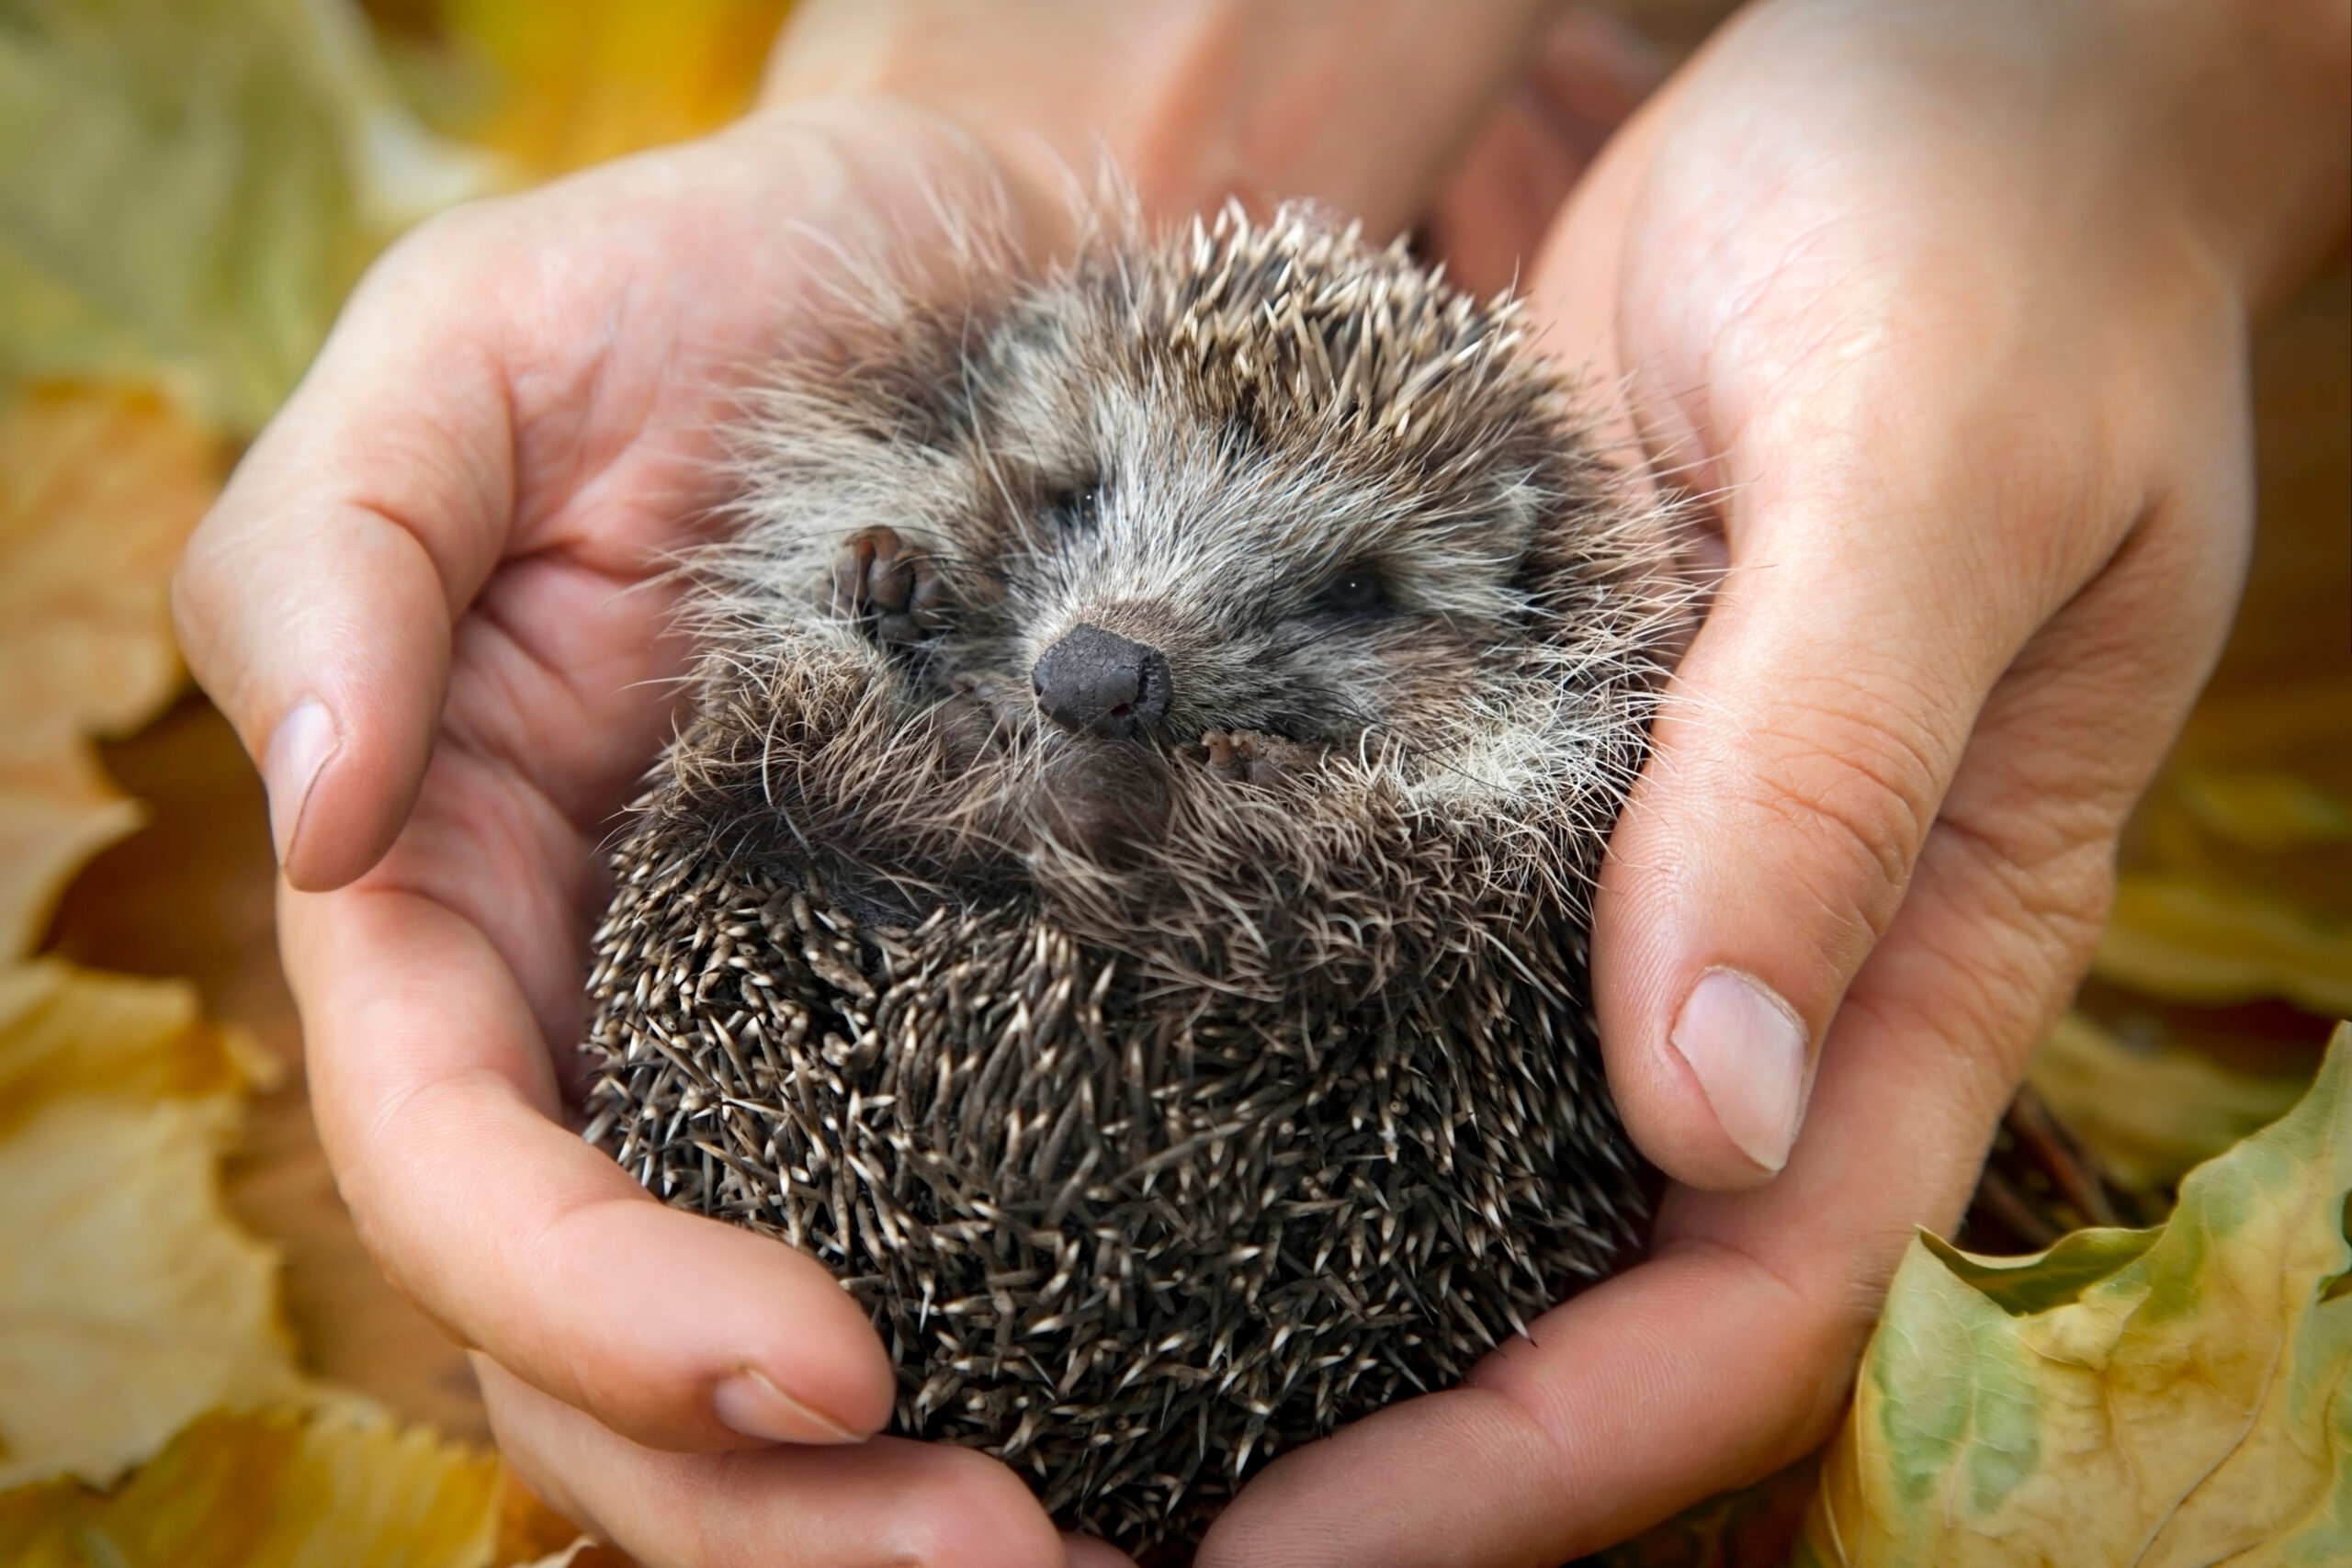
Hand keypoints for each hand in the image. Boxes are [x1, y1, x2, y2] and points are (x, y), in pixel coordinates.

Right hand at [173, 102, 1142, 1566]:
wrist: (972, 246)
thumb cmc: (708, 276)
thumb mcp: (473, 351)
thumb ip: (338, 559)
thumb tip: (316, 818)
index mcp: (460, 902)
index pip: (465, 1180)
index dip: (600, 1310)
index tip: (830, 1367)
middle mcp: (624, 1006)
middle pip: (619, 1341)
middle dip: (773, 1495)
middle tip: (1021, 1566)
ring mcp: (812, 1023)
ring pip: (804, 1333)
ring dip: (914, 1491)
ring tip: (1132, 1552)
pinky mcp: (995, 996)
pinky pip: (1004, 1209)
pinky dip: (1073, 1338)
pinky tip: (1212, 1405)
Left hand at [1200, 0, 2349, 1559]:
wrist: (1921, 106)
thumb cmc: (1974, 260)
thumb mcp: (1922, 482)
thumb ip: (1826, 779)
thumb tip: (1705, 1112)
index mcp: (1913, 965)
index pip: (1737, 1311)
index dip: (1528, 1469)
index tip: (1282, 1555)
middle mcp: (1757, 968)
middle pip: (1574, 1303)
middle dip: (1382, 1462)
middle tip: (1107, 1529)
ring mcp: (1614, 888)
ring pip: (1461, 1178)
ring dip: (1288, 1306)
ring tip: (1052, 1385)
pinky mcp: (1496, 784)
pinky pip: (1374, 985)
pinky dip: (1244, 1084)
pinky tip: (1061, 1118)